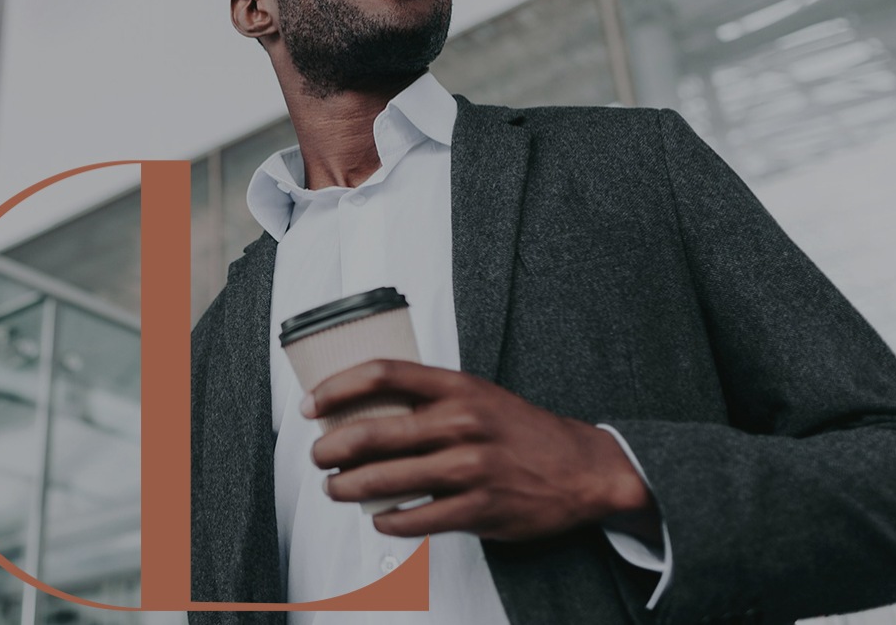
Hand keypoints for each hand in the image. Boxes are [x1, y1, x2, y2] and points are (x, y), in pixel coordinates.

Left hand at [305, 360, 656, 540]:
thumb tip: (362, 411)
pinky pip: (415, 519)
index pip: (383, 374)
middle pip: (372, 433)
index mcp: (458, 386)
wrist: (584, 468)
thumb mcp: (477, 395)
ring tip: (336, 489)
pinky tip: (379, 518)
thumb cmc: (519, 430)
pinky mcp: (480, 508)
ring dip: (347, 488)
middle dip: (331, 449)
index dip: (337, 388)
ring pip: (385, 481)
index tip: (311, 405)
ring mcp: (471, 468)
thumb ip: (428, 399)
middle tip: (319, 456)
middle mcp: (462, 423)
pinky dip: (387, 521)